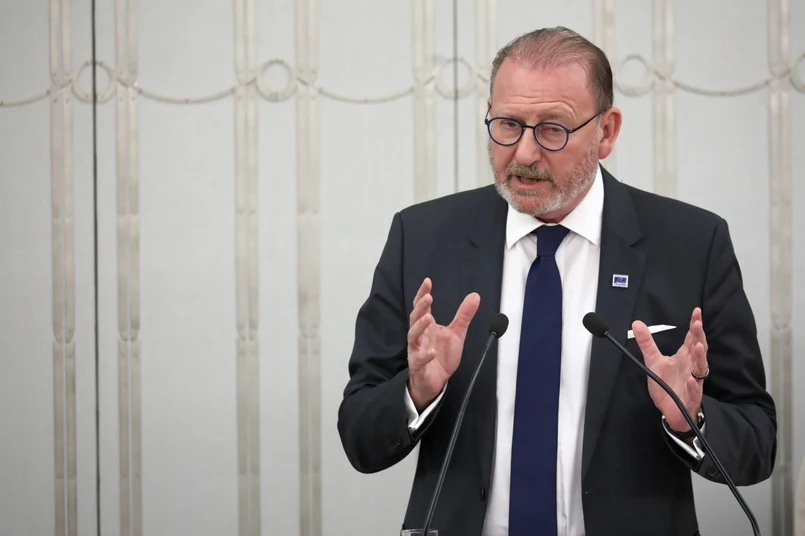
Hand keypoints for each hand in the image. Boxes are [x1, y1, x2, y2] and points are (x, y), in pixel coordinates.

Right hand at [407, 277, 479, 410]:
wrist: (436, 381)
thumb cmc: (442, 355)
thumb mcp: (457, 333)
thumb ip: (464, 315)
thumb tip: (475, 296)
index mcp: (427, 326)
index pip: (422, 307)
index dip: (423, 294)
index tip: (427, 282)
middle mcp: (420, 336)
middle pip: (415, 318)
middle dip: (420, 307)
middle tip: (428, 297)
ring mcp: (417, 350)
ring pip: (413, 336)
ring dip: (420, 326)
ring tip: (428, 318)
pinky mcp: (418, 365)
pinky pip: (419, 359)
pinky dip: (424, 355)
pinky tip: (431, 352)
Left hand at [632, 307, 708, 431]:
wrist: (670, 411)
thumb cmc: (666, 385)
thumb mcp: (653, 361)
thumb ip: (647, 343)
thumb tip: (637, 323)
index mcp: (684, 357)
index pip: (691, 338)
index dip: (694, 325)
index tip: (696, 311)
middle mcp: (691, 367)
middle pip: (698, 349)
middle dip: (699, 336)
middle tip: (697, 324)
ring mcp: (693, 382)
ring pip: (701, 368)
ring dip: (700, 357)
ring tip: (698, 346)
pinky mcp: (691, 397)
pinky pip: (695, 391)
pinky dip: (694, 385)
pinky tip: (692, 379)